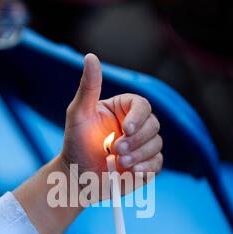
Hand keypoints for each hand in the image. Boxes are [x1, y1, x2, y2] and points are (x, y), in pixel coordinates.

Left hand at [14, 54, 162, 233]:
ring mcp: (142, 147)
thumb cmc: (75, 144)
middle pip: (153, 126)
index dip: (138, 117)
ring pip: (156, 145)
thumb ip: (88, 87)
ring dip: (139, 155)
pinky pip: (157, 164)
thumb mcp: (78, 114)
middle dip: (136, 140)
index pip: (142, 105)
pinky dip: (146, 168)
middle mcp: (135, 126)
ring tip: (118, 162)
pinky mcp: (145, 166)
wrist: (77, 177)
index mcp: (123, 110)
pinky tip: (131, 172)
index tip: (125, 130)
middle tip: (115, 150)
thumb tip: (90, 57)